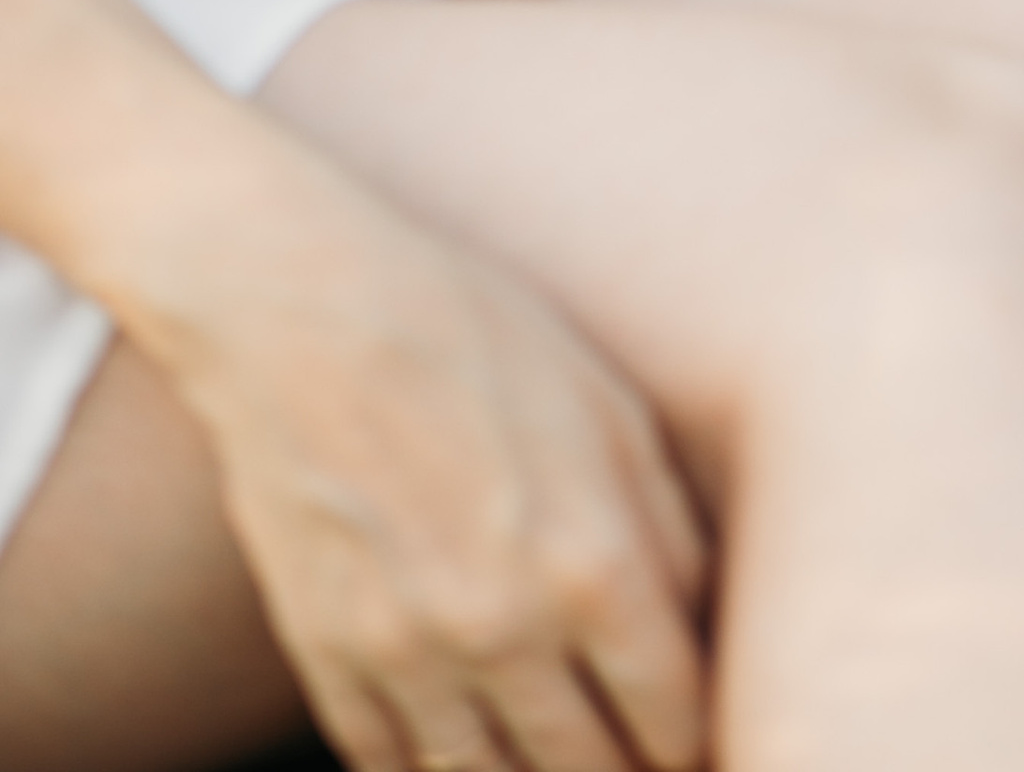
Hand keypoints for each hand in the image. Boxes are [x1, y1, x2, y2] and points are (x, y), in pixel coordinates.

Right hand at [158, 155, 707, 771]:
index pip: (670, 712)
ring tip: (557, 761)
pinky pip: (392, 766)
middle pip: (586, 769)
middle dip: (621, 769)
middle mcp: (503, 628)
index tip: (701, 741)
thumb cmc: (475, 335)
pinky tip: (465, 754)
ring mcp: (406, 654)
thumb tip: (700, 621)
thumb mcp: (607, 404)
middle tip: (637, 756)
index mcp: (590, 562)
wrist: (305, 315)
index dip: (695, 739)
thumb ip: (666, 524)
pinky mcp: (328, 658)